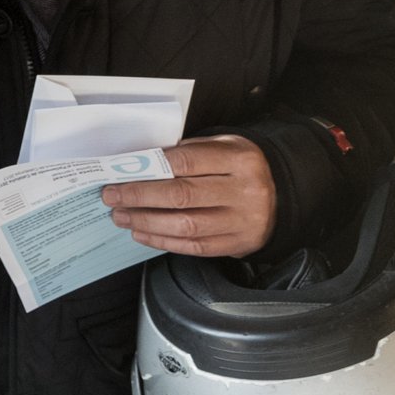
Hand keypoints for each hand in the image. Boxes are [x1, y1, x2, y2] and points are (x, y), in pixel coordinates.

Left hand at [103, 136, 276, 257]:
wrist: (283, 194)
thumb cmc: (241, 168)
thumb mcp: (223, 147)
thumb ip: (188, 153)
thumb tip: (140, 165)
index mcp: (240, 160)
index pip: (185, 163)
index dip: (147, 170)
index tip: (119, 174)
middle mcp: (245, 191)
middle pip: (181, 196)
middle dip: (139, 197)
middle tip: (112, 197)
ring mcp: (243, 221)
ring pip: (186, 225)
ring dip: (146, 222)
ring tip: (122, 216)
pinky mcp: (239, 243)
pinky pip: (195, 246)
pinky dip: (163, 241)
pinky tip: (143, 233)